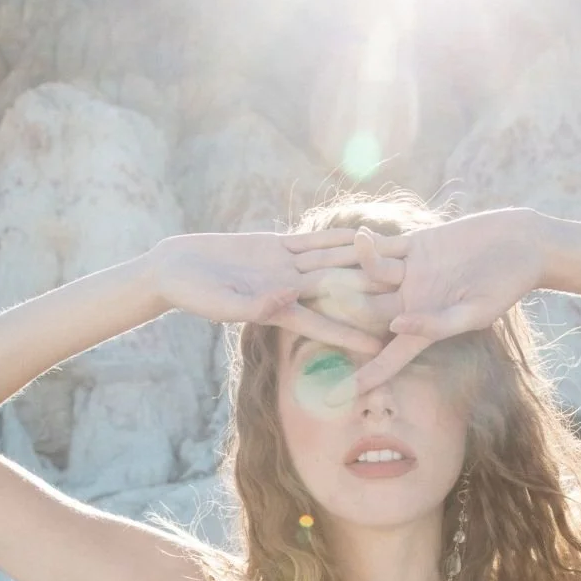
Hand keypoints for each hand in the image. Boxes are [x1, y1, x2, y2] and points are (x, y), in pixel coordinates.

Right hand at [147, 230, 398, 355]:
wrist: (176, 270)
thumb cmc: (193, 296)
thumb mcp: (223, 304)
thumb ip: (255, 304)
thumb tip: (289, 299)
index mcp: (278, 310)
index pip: (322, 323)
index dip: (350, 333)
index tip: (378, 347)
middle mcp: (287, 289)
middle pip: (335, 291)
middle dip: (366, 293)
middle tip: (404, 296)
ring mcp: (283, 266)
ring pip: (329, 261)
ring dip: (359, 260)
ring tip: (393, 259)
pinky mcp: (275, 245)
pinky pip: (311, 240)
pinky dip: (334, 237)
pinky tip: (358, 234)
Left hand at [290, 208, 548, 393]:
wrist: (524, 245)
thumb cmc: (506, 286)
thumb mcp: (474, 311)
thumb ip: (436, 323)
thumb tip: (396, 325)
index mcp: (422, 327)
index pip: (386, 357)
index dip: (362, 376)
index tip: (334, 397)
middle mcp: (411, 301)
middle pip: (366, 313)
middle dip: (335, 318)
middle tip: (297, 322)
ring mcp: (412, 273)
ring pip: (368, 277)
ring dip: (340, 276)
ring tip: (305, 278)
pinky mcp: (417, 244)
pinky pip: (385, 245)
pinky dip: (365, 244)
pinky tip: (340, 240)